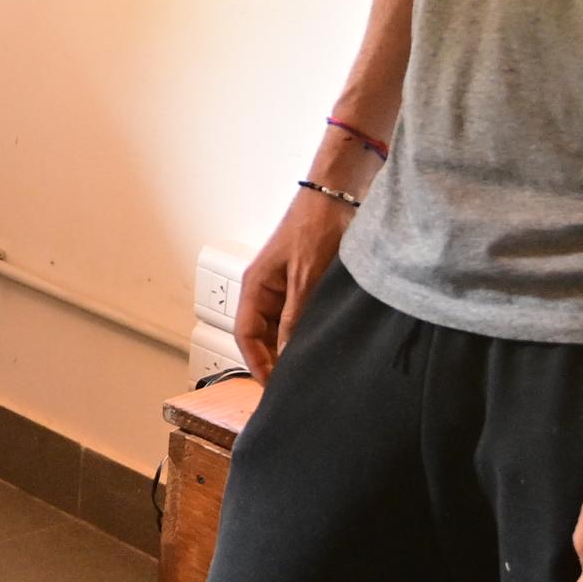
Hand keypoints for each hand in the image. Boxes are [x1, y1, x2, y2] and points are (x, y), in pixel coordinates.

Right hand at [237, 132, 376, 379]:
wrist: (338, 194)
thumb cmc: (316, 225)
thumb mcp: (306, 278)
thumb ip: (295, 318)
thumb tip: (288, 355)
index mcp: (255, 285)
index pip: (244, 335)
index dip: (257, 363)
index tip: (273, 387)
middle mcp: (266, 288)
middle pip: (261, 335)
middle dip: (274, 359)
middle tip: (293, 383)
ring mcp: (285, 286)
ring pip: (281, 328)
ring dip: (291, 346)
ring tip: (308, 367)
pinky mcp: (305, 284)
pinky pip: (299, 316)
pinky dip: (306, 332)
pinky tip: (322, 342)